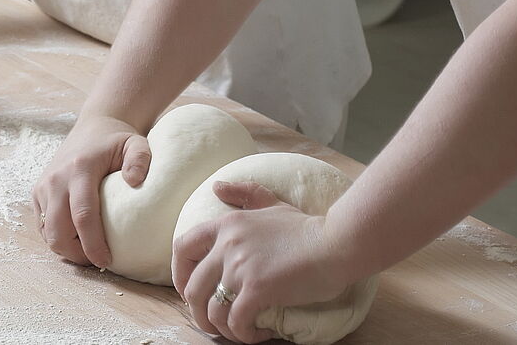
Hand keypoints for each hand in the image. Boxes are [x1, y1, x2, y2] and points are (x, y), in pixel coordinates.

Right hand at [31, 114, 151, 267]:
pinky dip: (57, 239)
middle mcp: (56, 179)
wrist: (92, 128)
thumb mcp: (135, 143)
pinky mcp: (37, 193)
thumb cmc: (116, 141)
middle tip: (98, 261)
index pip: (82, 216)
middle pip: (58, 231)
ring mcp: (43, 186)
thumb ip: (140, 159)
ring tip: (88, 252)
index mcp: (79, 169)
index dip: (92, 244)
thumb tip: (135, 182)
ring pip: (48, 233)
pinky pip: (43, 226)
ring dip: (66, 249)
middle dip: (77, 254)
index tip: (106, 261)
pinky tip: (75, 240)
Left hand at [172, 182, 352, 342]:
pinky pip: (236, 321)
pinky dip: (244, 334)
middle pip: (192, 286)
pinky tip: (259, 333)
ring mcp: (240, 267)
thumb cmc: (308, 227)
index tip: (187, 290)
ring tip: (237, 333)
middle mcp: (227, 244)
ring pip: (211, 309)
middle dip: (196, 311)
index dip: (179, 273)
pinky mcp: (257, 289)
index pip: (182, 247)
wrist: (337, 242)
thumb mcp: (271, 203)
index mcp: (226, 224)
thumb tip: (217, 186)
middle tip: (211, 322)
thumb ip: (245, 195)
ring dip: (220, 328)